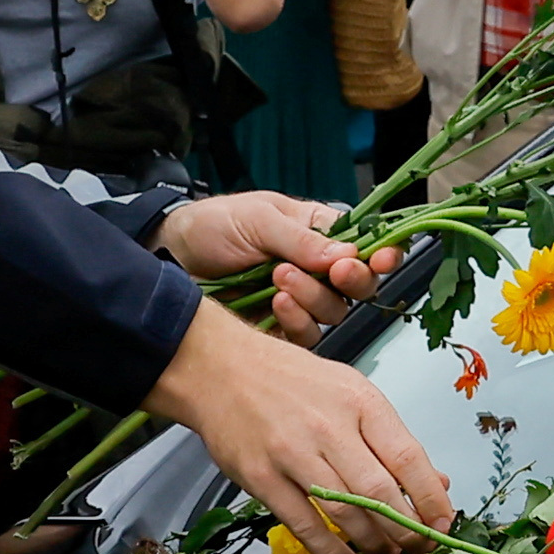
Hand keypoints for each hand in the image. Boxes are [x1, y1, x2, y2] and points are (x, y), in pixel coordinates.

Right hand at [145, 295, 453, 553]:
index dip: (432, 499)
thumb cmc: (291, 380)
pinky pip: (305, 525)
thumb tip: (438, 483)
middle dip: (407, 529)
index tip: (444, 524)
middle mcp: (330, 427)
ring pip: (346, 512)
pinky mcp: (262, 478)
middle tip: (420, 547)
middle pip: (380, 491)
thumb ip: (391, 439)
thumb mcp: (351, 392)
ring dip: (374, 543)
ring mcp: (293, 453)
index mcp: (361, 402)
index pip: (409, 458)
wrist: (220, 368)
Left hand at [161, 189, 402, 340]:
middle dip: (351, 279)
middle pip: (359, 285)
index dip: (382, 254)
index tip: (382, 260)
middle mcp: (315, 268)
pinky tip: (275, 304)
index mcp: (319, 233)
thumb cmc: (213, 226)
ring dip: (313, 296)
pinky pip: (306, 336)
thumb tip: (347, 253)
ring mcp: (300, 300)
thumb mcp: (259, 218)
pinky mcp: (280, 328)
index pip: (366, 245)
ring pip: (334, 312)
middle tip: (336, 270)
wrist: (171, 258)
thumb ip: (302, 238)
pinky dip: (296, 321)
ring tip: (280, 277)